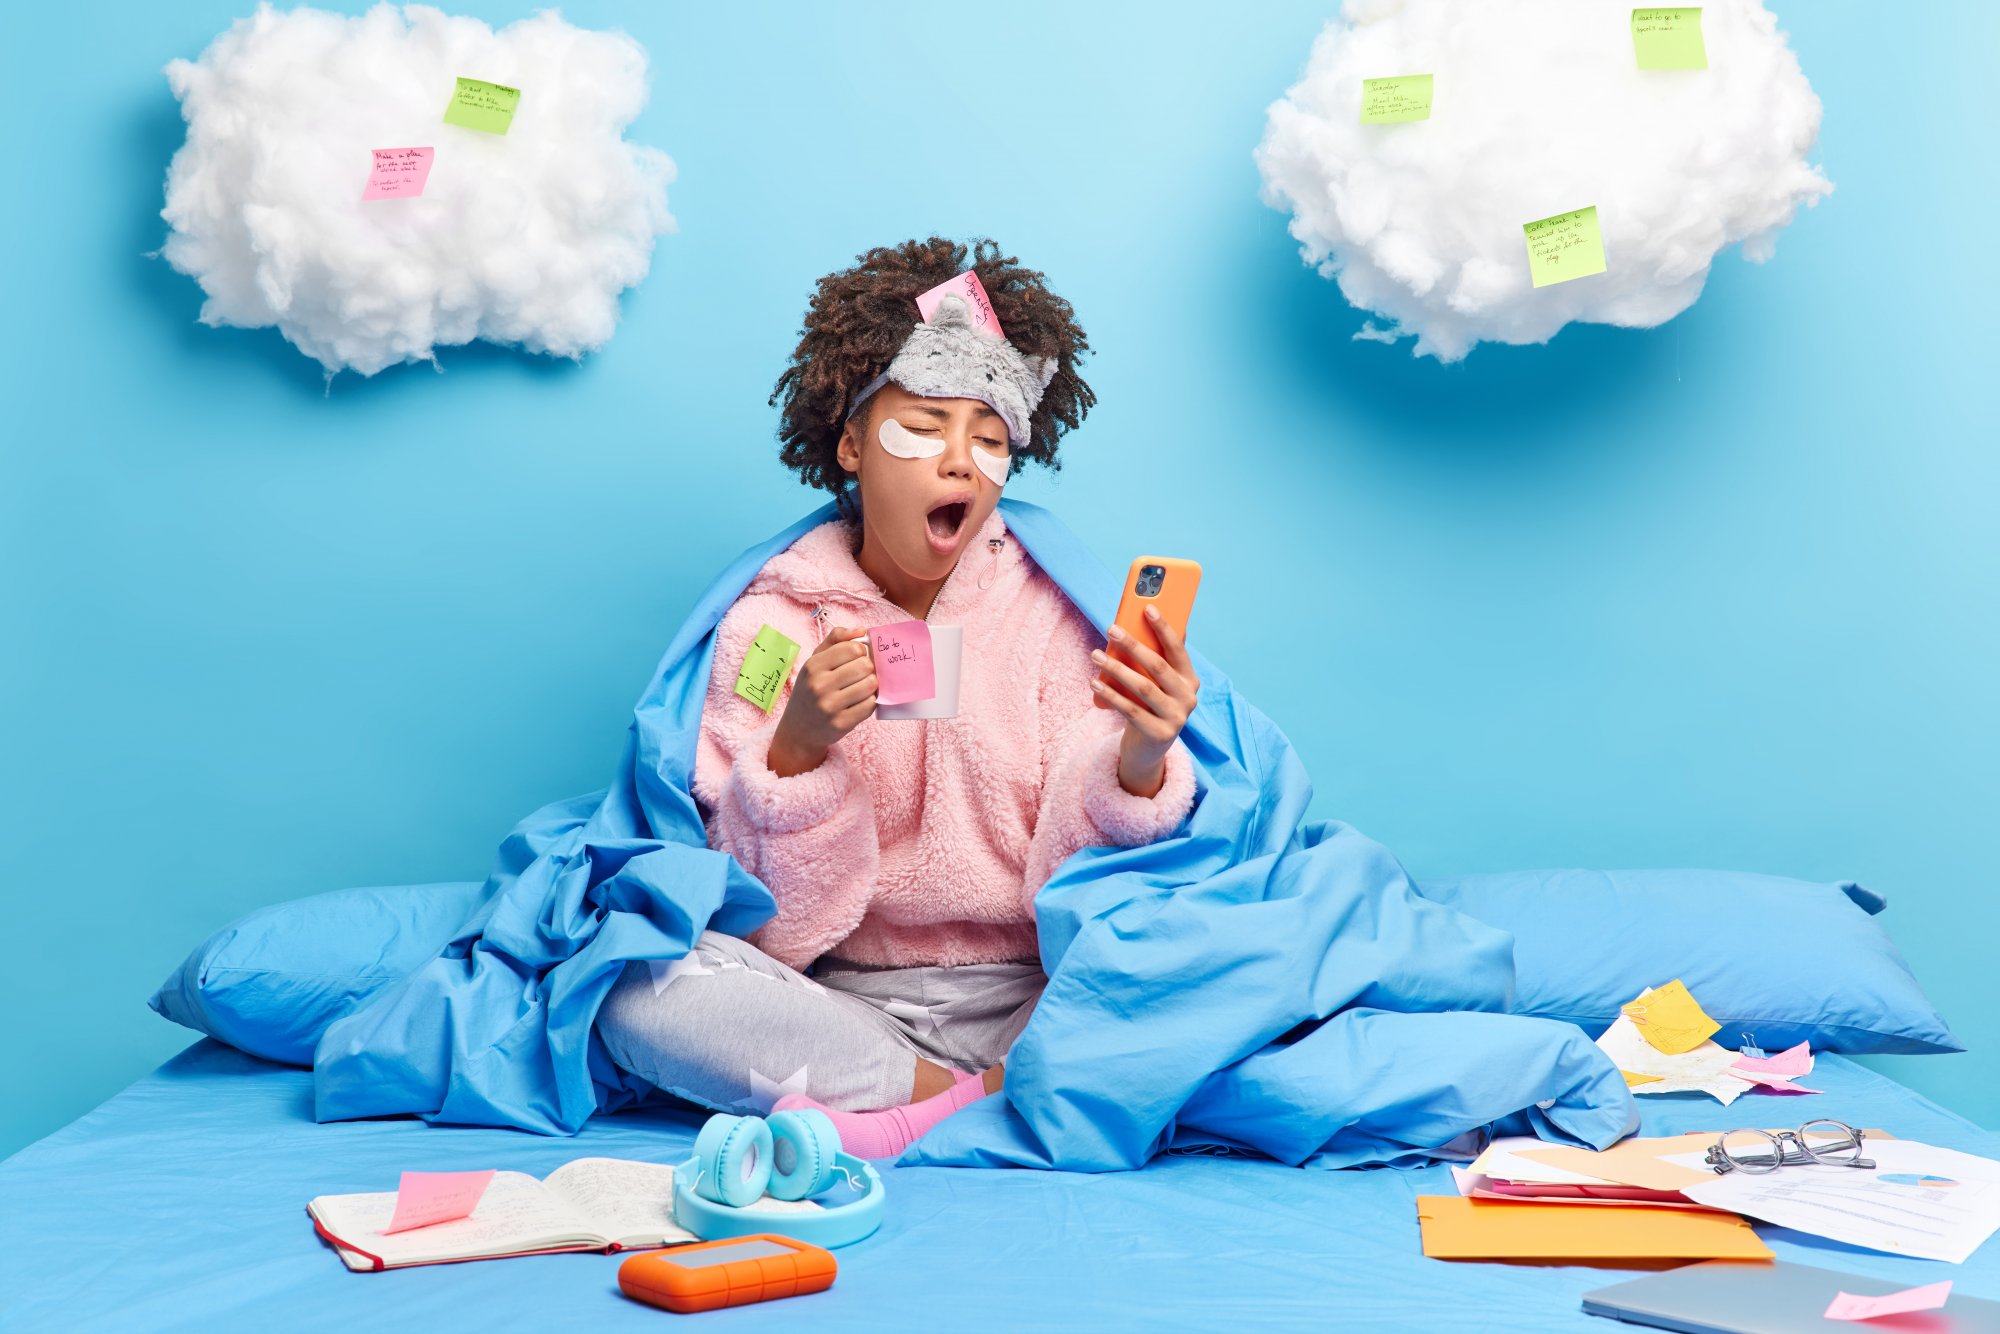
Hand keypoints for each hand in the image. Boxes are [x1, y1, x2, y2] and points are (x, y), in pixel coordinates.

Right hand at [769, 626, 875, 775]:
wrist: (798, 730)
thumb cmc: (810, 690)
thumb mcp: (815, 662)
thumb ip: (836, 640)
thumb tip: (862, 630)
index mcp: (813, 666)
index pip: (853, 648)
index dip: (861, 652)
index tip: (857, 658)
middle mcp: (819, 685)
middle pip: (865, 666)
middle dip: (868, 669)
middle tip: (861, 675)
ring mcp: (830, 706)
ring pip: (870, 685)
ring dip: (871, 686)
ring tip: (861, 688)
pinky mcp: (841, 723)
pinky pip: (870, 705)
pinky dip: (870, 702)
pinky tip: (860, 702)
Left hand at [1089, 606, 1198, 795]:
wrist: (1148, 749)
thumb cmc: (1149, 706)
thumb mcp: (1157, 683)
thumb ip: (1155, 657)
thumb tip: (1141, 620)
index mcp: (1190, 680)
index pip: (1178, 650)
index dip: (1164, 628)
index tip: (1148, 608)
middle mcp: (1188, 699)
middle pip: (1158, 666)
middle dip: (1133, 645)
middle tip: (1112, 629)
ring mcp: (1176, 718)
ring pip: (1143, 687)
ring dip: (1116, 668)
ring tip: (1096, 654)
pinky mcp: (1159, 734)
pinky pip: (1130, 710)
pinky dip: (1111, 694)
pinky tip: (1095, 681)